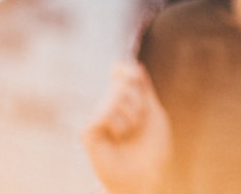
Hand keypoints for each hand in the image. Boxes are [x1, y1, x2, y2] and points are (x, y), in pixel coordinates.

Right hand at [82, 61, 172, 193]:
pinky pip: (103, 114)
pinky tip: (116, 139)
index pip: (122, 73)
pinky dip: (117, 126)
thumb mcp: (153, 112)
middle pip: (123, 82)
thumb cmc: (152, 147)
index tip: (133, 75)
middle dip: (138, 101)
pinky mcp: (87, 131)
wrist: (145, 175)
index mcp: (125, 100)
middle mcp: (108, 105)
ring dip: (131, 117)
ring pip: (114, 97)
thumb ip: (143, 88)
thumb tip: (134, 64)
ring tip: (129, 134)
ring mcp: (97, 117)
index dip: (127, 70)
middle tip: (139, 122)